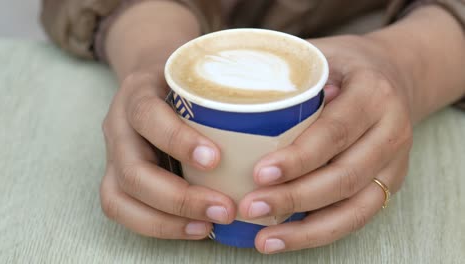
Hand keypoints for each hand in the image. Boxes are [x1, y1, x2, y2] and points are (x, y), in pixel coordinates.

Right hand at [99, 72, 235, 238]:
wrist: (149, 80)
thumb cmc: (183, 79)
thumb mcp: (199, 68)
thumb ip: (228, 81)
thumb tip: (291, 98)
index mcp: (138, 92)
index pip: (148, 115)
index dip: (177, 141)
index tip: (216, 160)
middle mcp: (120, 126)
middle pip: (133, 171)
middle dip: (179, 198)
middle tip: (225, 208)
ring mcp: (113, 155)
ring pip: (119, 198)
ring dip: (167, 220)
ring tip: (209, 226)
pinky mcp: (116, 178)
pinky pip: (123, 210)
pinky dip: (158, 226)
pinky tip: (196, 227)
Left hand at [238, 35, 413, 252]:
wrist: (395, 76)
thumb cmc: (345, 65)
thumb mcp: (322, 54)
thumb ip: (288, 75)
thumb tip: (233, 105)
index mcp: (373, 95)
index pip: (334, 132)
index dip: (298, 158)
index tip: (259, 174)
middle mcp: (392, 132)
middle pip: (344, 176)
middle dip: (294, 198)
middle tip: (249, 207)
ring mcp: (394, 163)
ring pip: (354, 208)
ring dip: (306, 229)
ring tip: (263, 238)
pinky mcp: (388, 184)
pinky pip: (356, 218)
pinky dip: (320, 232)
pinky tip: (287, 238)